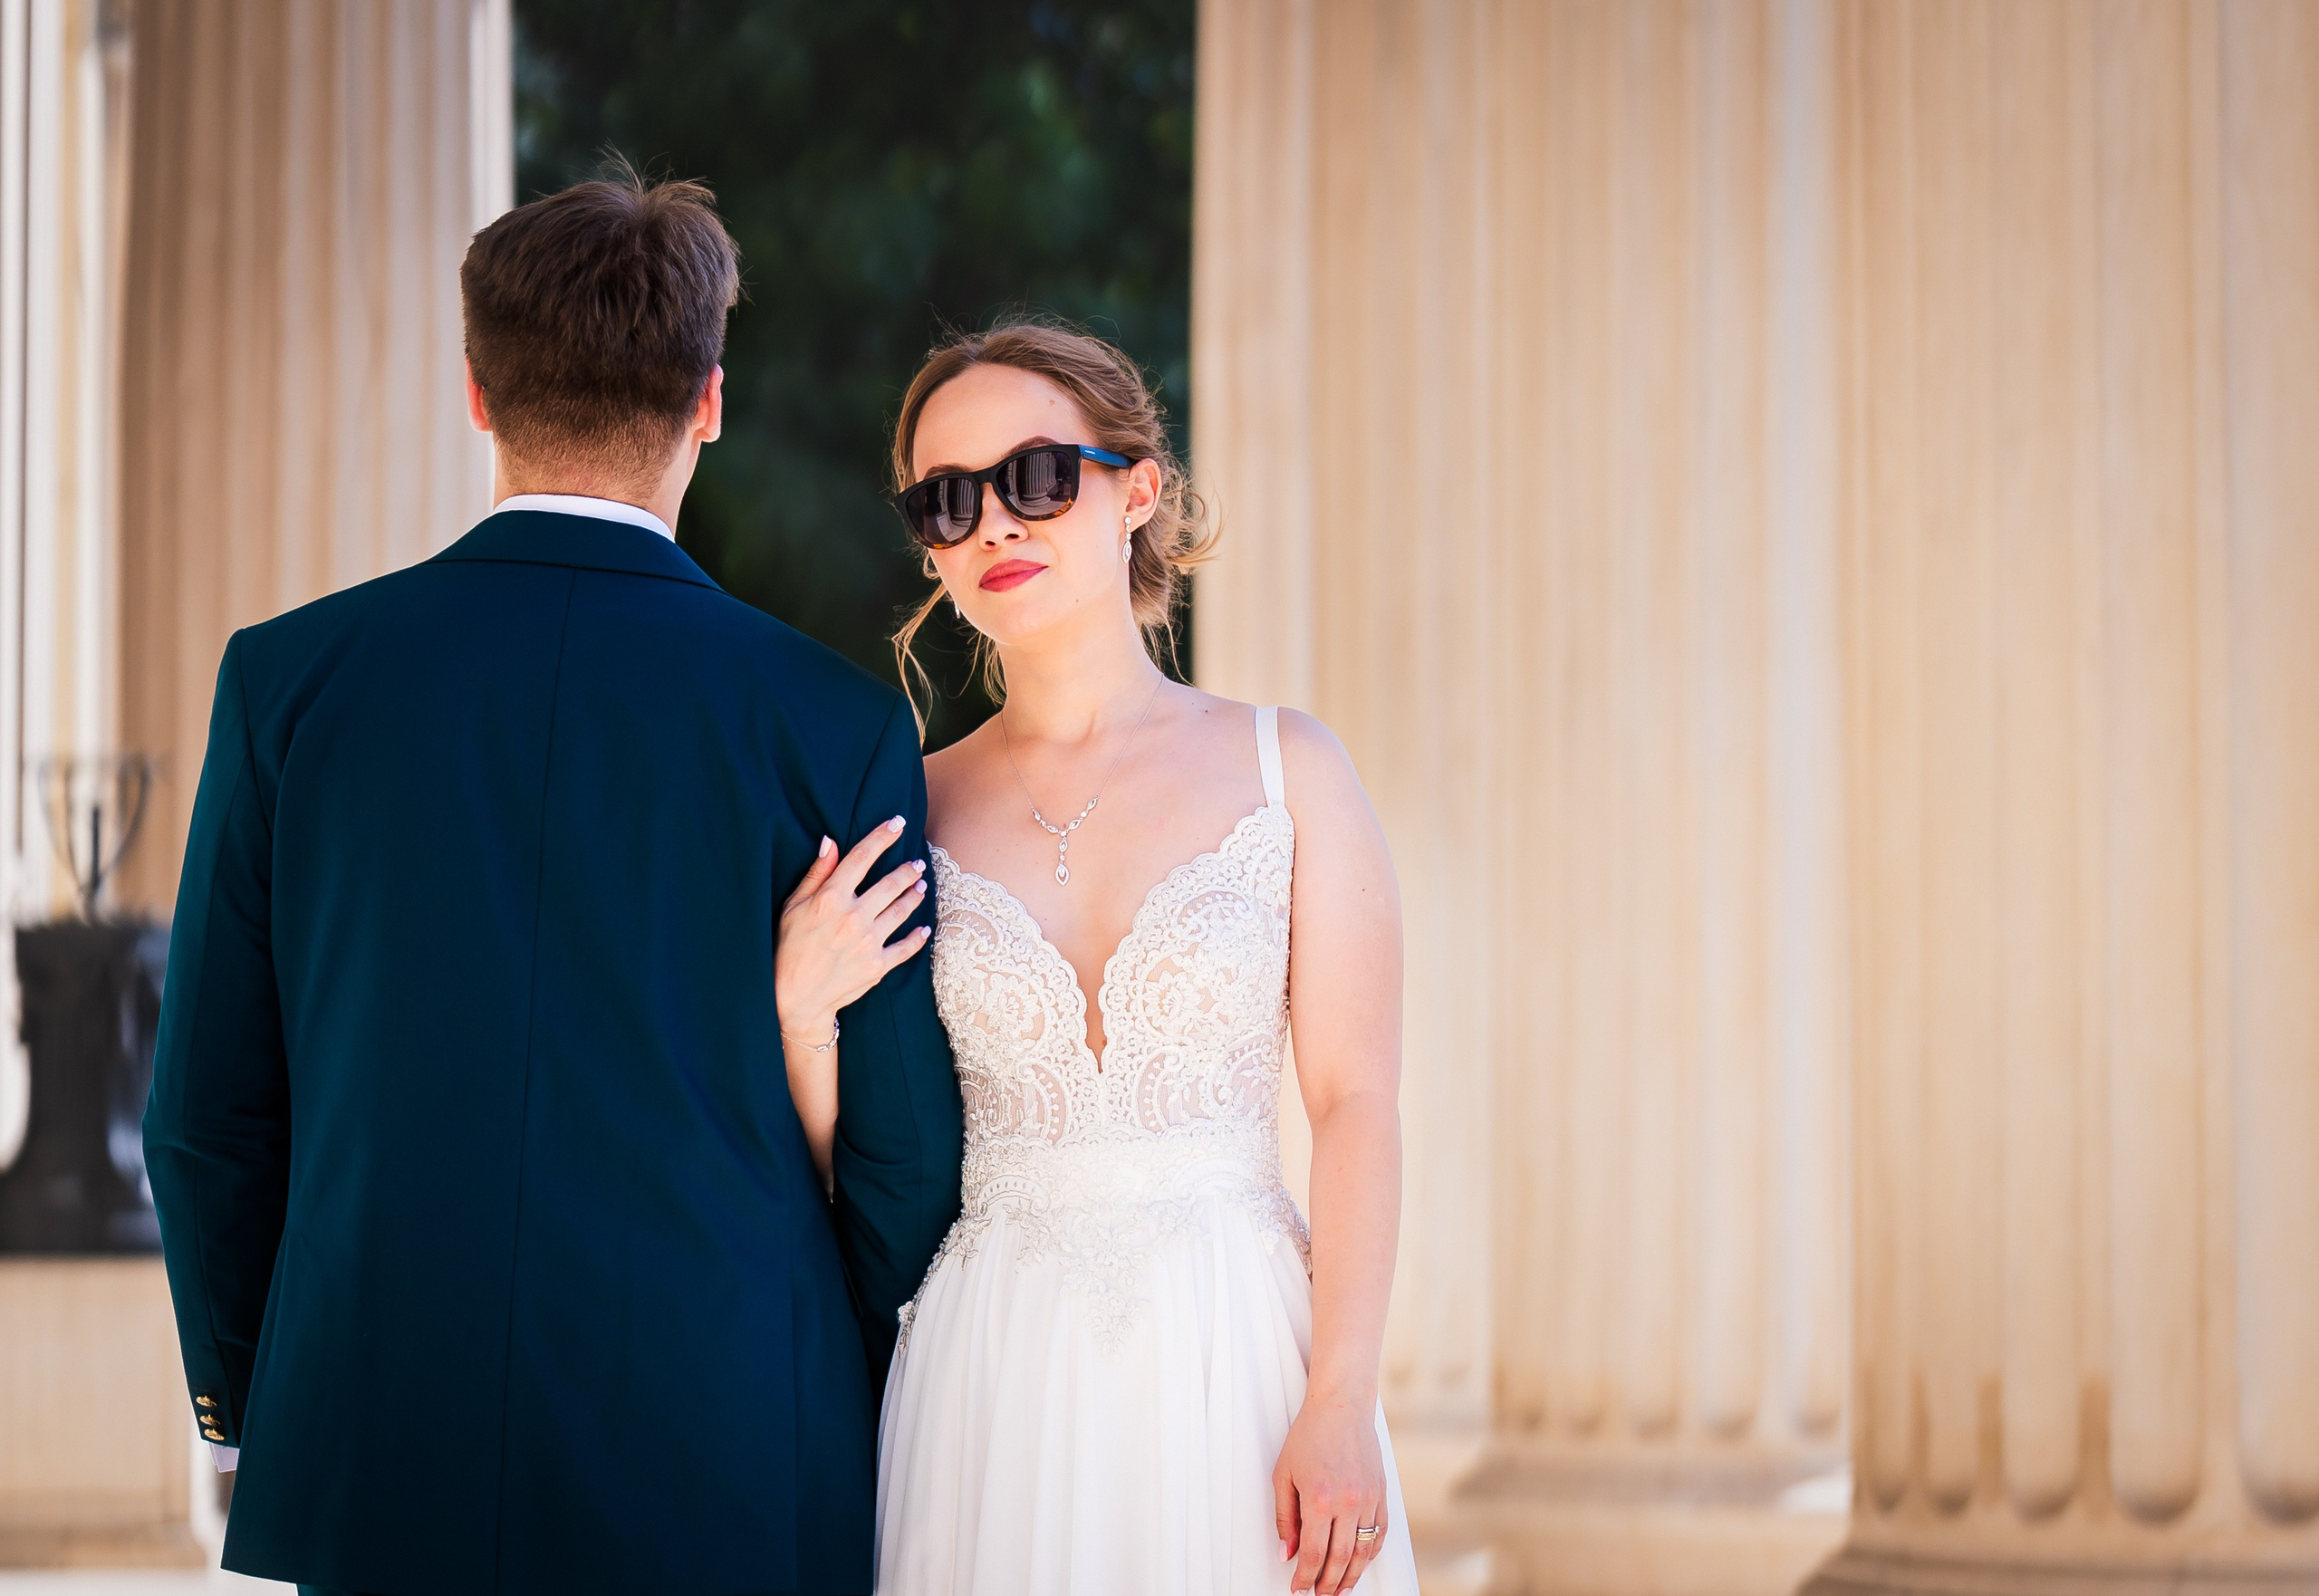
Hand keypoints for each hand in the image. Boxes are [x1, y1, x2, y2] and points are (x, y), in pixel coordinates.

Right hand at [776, 817, 930, 1040]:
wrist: (794, 997)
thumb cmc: (788, 947)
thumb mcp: (792, 906)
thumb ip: (816, 874)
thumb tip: (830, 841)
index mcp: (831, 898)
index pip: (862, 857)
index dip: (882, 836)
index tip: (898, 822)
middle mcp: (853, 916)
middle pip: (890, 883)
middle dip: (907, 870)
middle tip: (917, 863)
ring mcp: (868, 942)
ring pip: (902, 911)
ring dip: (915, 896)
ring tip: (922, 886)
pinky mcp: (878, 965)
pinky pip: (906, 947)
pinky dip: (918, 936)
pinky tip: (924, 928)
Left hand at [1273, 1389, 1388, 1593]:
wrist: (1342, 1406)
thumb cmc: (1310, 1434)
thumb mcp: (1283, 1475)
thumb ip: (1285, 1518)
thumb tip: (1287, 1552)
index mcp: (1319, 1499)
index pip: (1313, 1554)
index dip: (1305, 1578)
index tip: (1299, 1587)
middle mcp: (1348, 1503)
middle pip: (1340, 1560)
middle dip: (1328, 1584)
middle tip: (1319, 1594)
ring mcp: (1369, 1499)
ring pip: (1363, 1552)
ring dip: (1351, 1576)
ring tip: (1340, 1589)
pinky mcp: (1382, 1494)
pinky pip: (1379, 1533)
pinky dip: (1370, 1553)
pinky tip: (1361, 1562)